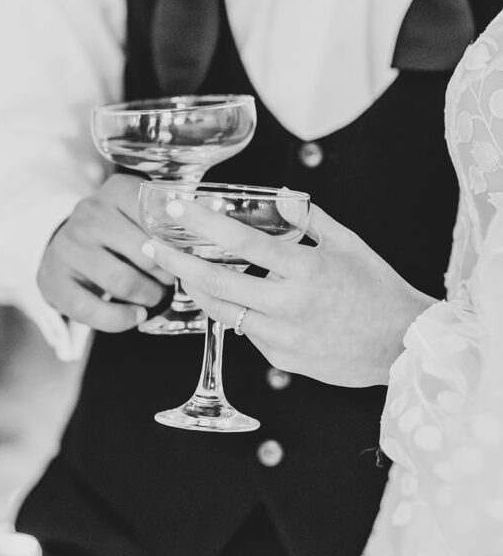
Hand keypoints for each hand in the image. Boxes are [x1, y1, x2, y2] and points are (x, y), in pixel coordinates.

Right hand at [38, 174, 174, 331]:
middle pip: (145, 253)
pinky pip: (93, 310)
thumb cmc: (116, 232)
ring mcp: (67, 246)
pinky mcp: (53, 280)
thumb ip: (171, 215)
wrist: (65, 245)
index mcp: (117, 190)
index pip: (160, 217)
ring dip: (148, 297)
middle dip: (166, 274)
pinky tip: (135, 315)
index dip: (179, 245)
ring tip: (154, 297)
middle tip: (171, 281)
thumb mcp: (140, 211)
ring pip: (122, 282)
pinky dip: (121, 320)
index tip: (185, 257)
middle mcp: (89, 213)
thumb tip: (211, 221)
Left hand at [143, 201, 435, 386]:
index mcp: (304, 270)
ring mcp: (282, 337)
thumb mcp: (349, 245)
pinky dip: (236, 313)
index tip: (176, 207)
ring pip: (223, 313)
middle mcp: (288, 305)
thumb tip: (281, 195)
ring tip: (181, 271)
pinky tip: (233, 298)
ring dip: (197, 291)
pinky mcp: (281, 360)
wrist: (402, 345)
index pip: (242, 243)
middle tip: (153, 246)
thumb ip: (310, 218)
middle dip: (177, 263)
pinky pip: (247, 334)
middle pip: (216, 284)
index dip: (203, 224)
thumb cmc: (377, 289)